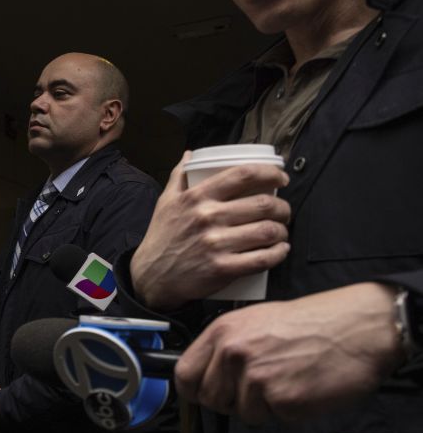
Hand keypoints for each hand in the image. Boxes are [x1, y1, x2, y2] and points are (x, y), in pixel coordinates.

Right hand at [130, 152, 291, 311]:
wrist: (150, 277)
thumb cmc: (161, 238)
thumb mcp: (165, 202)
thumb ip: (178, 177)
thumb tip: (190, 155)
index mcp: (196, 197)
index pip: (243, 175)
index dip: (270, 173)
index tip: (281, 178)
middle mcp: (207, 218)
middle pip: (262, 204)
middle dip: (282, 207)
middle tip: (283, 210)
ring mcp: (215, 244)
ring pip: (267, 231)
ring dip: (282, 230)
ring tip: (281, 231)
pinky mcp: (222, 269)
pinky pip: (262, 259)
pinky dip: (278, 253)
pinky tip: (281, 249)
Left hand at [175, 283, 403, 423]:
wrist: (359, 327)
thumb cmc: (313, 322)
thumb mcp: (255, 321)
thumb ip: (226, 347)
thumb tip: (205, 375)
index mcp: (223, 332)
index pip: (184, 375)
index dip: (195, 389)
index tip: (205, 393)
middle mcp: (233, 354)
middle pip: (211, 400)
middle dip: (233, 400)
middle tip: (261, 386)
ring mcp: (256, 377)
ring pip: (242, 413)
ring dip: (264, 406)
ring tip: (288, 379)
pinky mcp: (281, 399)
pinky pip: (273, 418)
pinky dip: (288, 410)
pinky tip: (303, 387)